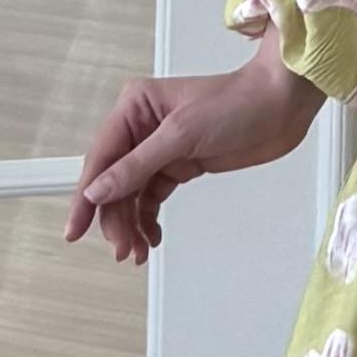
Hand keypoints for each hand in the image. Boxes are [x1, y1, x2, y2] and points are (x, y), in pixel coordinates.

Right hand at [67, 39, 323, 264]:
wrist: (282, 105)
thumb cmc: (238, 104)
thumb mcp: (182, 135)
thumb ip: (137, 166)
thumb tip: (98, 191)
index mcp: (134, 107)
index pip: (101, 158)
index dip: (86, 197)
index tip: (74, 229)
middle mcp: (141, 126)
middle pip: (114, 181)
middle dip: (115, 218)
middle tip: (122, 250)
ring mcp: (161, 147)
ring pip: (133, 194)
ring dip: (131, 224)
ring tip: (137, 252)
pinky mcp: (180, 163)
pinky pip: (153, 196)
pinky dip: (149, 219)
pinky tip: (151, 238)